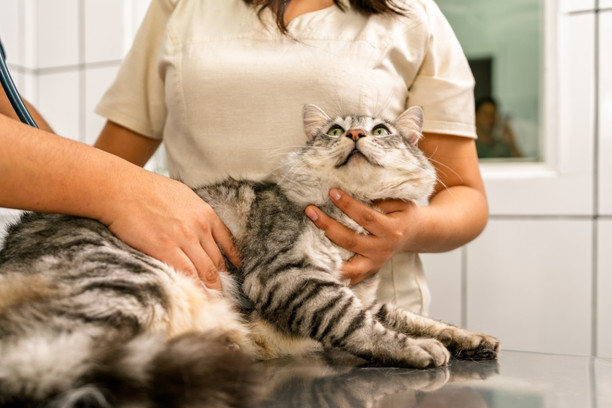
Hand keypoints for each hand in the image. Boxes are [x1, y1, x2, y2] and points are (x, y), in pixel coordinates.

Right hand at [102, 175, 239, 290]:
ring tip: (214, 302)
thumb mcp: (182, 195)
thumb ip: (195, 213)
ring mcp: (184, 239)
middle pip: (217, 261)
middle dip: (223, 281)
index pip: (227, 243)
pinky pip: (186, 274)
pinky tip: (198, 297)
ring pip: (206, 271)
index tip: (234, 273)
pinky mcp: (165, 249)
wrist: (120, 189)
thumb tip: (201, 227)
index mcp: (205, 213)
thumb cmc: (146, 190)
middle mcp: (199, 227)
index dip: (232, 262)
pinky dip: (194, 288)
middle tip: (225, 296)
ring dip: (211, 289)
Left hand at [305, 189, 420, 284]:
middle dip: (328, 225)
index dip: (347, 205)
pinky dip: (335, 273)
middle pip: (351, 240)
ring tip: (307, 237)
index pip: (365, 217)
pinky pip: (349, 277)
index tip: (331, 192)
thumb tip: (355, 187)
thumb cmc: (403, 213)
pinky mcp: (369, 272)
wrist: (415, 234)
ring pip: (347, 264)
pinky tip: (317, 265)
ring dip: (325, 252)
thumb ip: (380, 197)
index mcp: (392, 230)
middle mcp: (383, 250)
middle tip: (311, 211)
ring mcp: (375, 264)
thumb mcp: (399, 201)